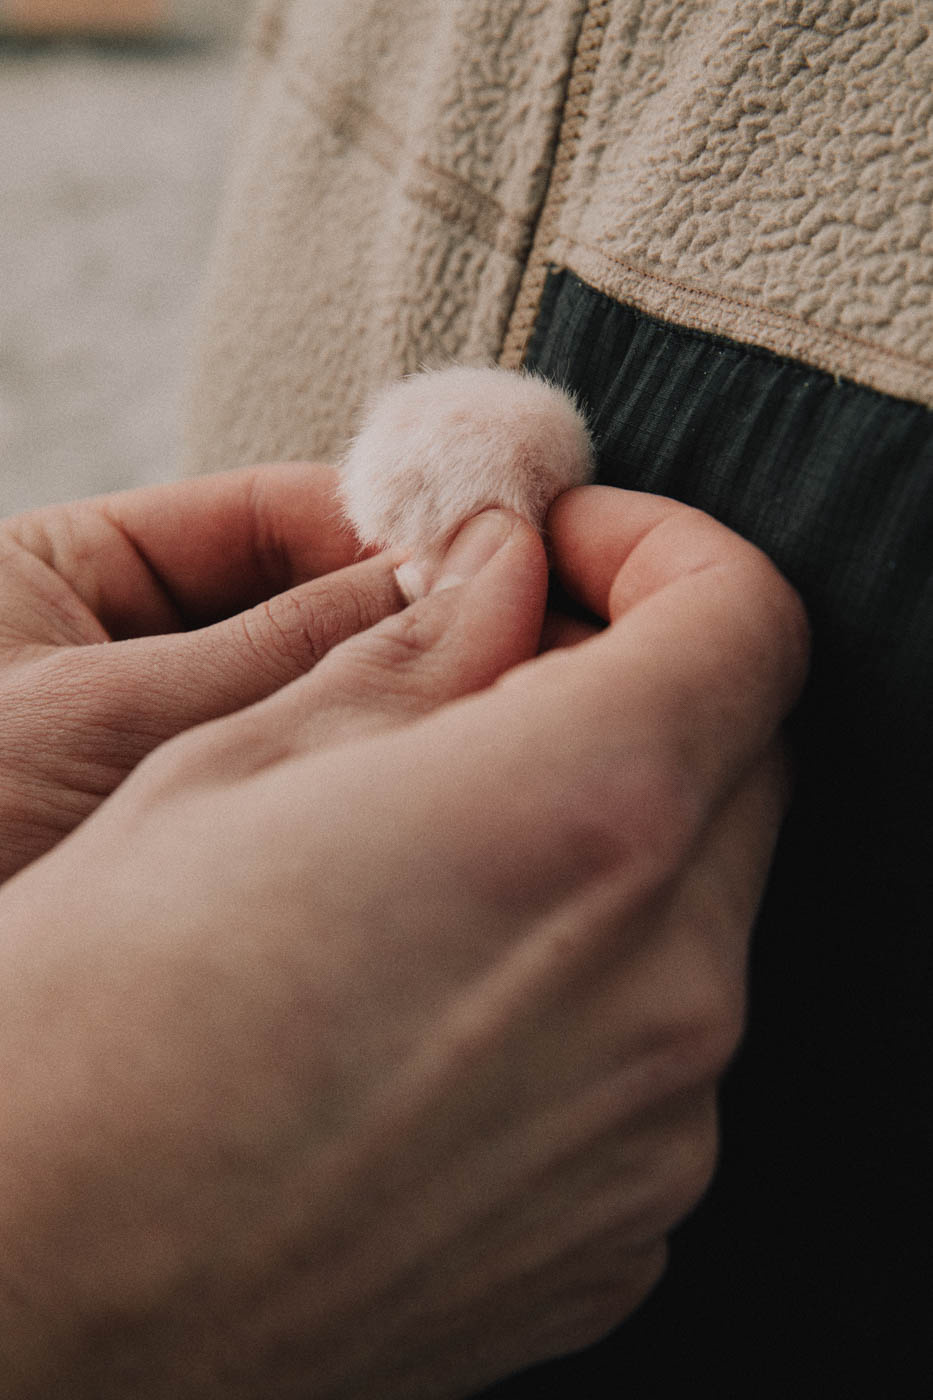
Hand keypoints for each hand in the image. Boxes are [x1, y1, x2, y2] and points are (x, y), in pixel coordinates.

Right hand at [0, 487, 807, 1398]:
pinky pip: (657, 1056)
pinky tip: (443, 1004)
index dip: (668, 553)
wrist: (38, 1299)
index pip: (745, 622)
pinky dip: (591, 988)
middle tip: (493, 689)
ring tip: (444, 863)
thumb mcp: (231, 767)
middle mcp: (664, 987)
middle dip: (638, 692)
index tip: (569, 559)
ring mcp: (657, 1130)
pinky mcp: (622, 1232)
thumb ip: (415, 656)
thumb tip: (496, 575)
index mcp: (577, 820)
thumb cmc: (93, 1022)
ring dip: (610, 848)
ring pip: (701, 913)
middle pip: (736, 762)